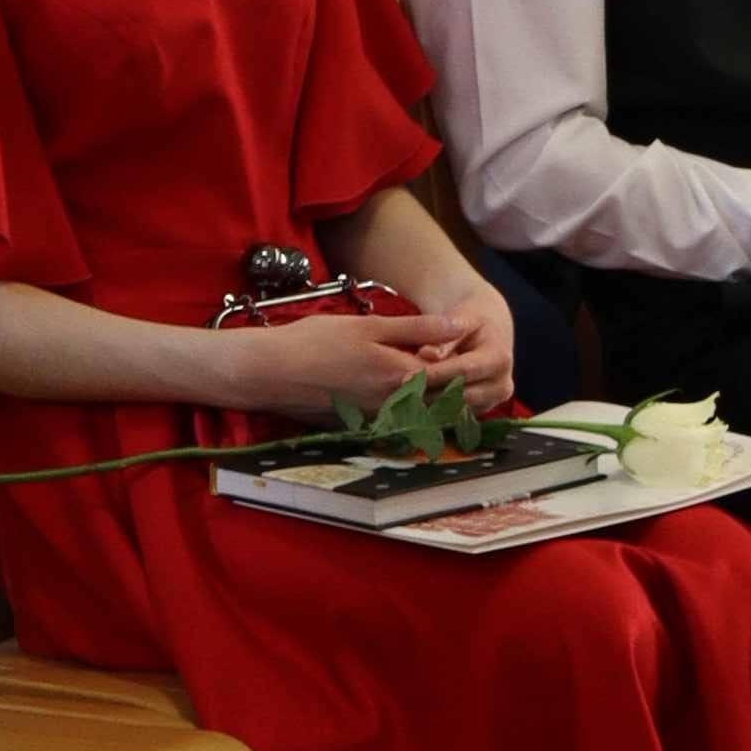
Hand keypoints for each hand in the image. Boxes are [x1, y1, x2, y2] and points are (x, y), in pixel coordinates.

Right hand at [232, 303, 465, 414]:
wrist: (270, 372)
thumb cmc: (316, 342)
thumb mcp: (370, 325)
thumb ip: (419, 327)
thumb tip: (460, 324)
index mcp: (400, 377)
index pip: (452, 376)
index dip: (469, 365)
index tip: (480, 354)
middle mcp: (392, 405)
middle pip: (442, 403)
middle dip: (462, 391)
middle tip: (475, 375)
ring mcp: (376, 420)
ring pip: (422, 416)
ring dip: (441, 404)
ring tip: (453, 387)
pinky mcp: (360, 426)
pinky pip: (399, 423)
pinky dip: (414, 413)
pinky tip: (414, 400)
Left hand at [395, 271, 522, 406]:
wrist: (488, 331)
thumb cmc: (471, 319)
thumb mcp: (461, 318)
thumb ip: (444, 335)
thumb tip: (427, 353)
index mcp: (499, 358)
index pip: (463, 371)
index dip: (434, 375)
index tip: (405, 377)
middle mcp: (502, 385)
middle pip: (461, 395)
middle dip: (429, 394)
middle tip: (399, 395)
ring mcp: (493, 402)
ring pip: (457, 410)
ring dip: (430, 407)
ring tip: (403, 401)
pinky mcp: (482, 411)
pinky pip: (456, 417)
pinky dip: (435, 412)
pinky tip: (414, 406)